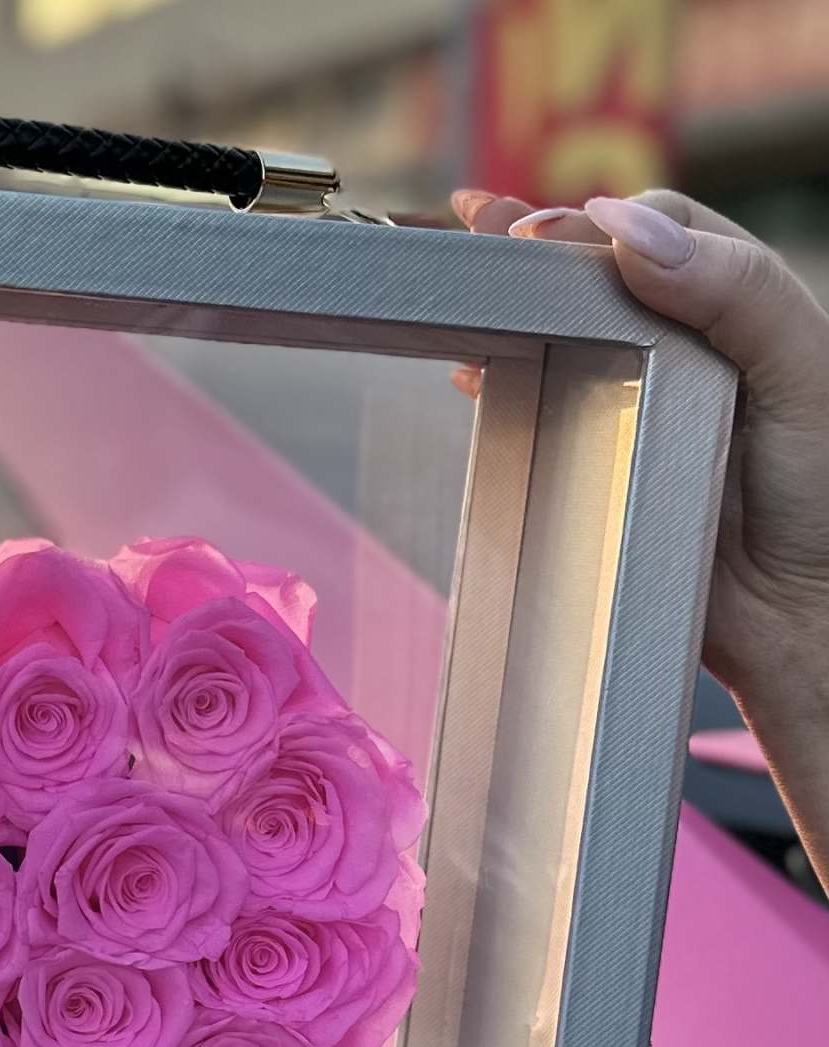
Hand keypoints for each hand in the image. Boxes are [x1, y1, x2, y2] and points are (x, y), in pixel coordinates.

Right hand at [451, 188, 828, 888]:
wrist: (792, 617)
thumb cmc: (820, 496)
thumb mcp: (802, 371)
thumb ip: (735, 291)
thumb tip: (621, 231)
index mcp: (736, 310)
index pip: (662, 231)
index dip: (602, 222)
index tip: (550, 231)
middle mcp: (680, 347)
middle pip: (597, 270)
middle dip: (532, 238)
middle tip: (476, 221)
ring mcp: (630, 404)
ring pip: (560, 330)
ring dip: (507, 297)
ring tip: (461, 272)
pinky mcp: (592, 465)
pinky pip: (536, 408)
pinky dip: (498, 377)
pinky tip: (469, 367)